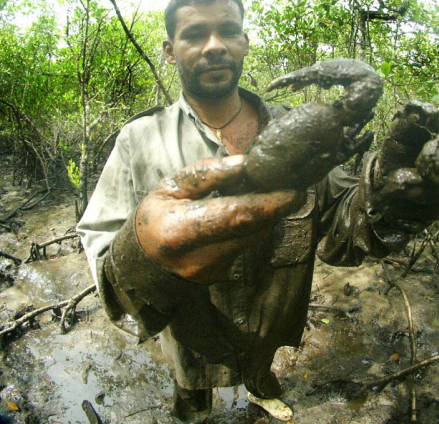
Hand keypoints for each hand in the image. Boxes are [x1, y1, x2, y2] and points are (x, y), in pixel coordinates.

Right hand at [135, 155, 303, 283]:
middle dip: (275, 206)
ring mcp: (213, 271)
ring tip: (261, 191)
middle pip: (252, 229)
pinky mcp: (223, 275)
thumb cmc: (158, 213)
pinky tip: (244, 211)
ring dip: (263, 214)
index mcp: (180, 230)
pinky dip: (251, 226)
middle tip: (291, 183)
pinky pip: (247, 244)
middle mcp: (200, 257)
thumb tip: (247, 163)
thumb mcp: (173, 185)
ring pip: (253, 237)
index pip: (234, 216)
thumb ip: (209, 174)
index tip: (294, 191)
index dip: (267, 204)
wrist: (144, 258)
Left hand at [373, 101, 438, 225]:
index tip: (424, 165)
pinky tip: (391, 209)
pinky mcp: (432, 216)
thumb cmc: (393, 153)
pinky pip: (426, 221)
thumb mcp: (396, 135)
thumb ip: (409, 120)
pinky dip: (405, 215)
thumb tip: (422, 108)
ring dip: (409, 200)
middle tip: (395, 183)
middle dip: (421, 185)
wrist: (378, 183)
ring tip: (388, 193)